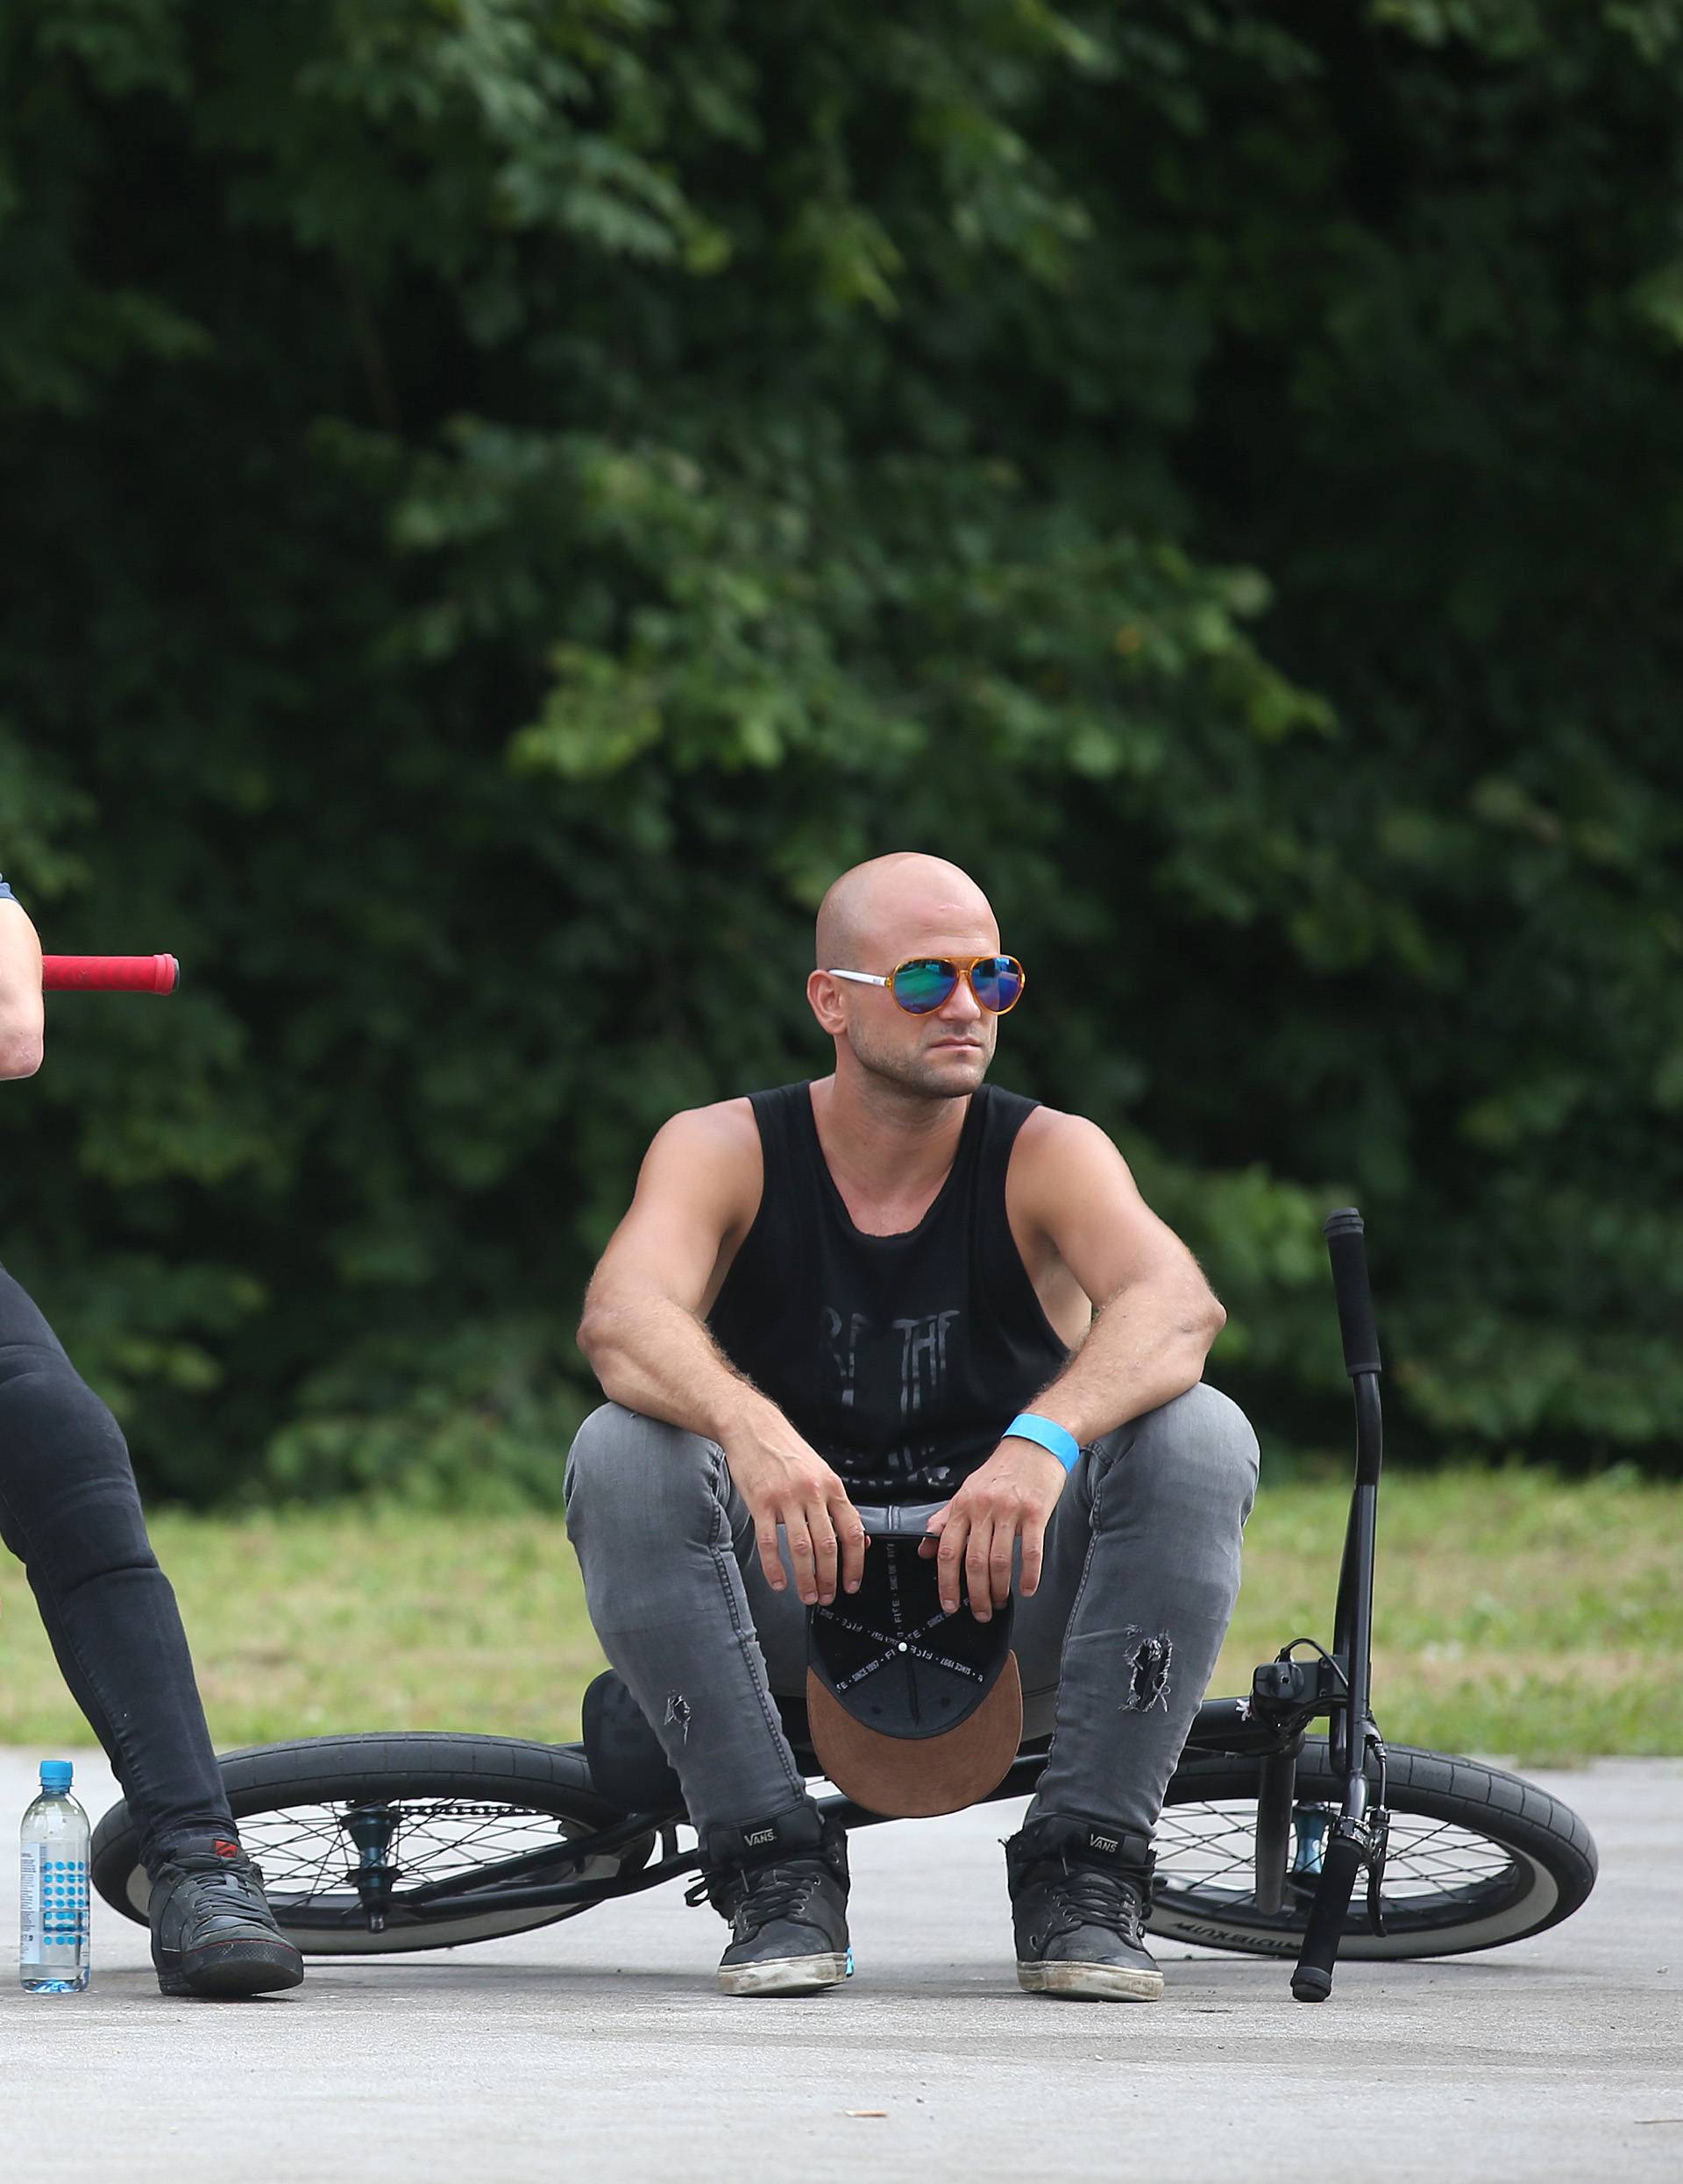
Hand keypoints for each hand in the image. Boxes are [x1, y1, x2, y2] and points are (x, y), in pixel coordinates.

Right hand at [724, 1419, 866, 1607]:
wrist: (753, 1427)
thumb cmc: (787, 1451)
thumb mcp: (821, 1472)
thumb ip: (837, 1505)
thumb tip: (859, 1539)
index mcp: (831, 1486)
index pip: (852, 1531)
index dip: (855, 1563)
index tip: (852, 1583)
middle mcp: (812, 1492)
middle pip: (827, 1545)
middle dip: (829, 1578)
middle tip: (827, 1596)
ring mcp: (785, 1497)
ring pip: (800, 1548)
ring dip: (805, 1579)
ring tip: (807, 1595)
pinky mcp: (760, 1502)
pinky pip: (769, 1542)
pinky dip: (774, 1567)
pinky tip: (779, 1582)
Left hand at [918, 1439, 1067, 1620]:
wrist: (1034, 1444)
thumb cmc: (1001, 1470)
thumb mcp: (967, 1490)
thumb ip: (946, 1519)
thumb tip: (924, 1547)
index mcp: (963, 1505)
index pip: (947, 1550)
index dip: (946, 1582)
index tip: (950, 1604)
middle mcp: (983, 1508)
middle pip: (974, 1561)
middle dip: (976, 1594)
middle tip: (981, 1612)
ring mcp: (1010, 1510)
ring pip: (1000, 1560)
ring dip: (999, 1588)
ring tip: (1001, 1602)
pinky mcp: (1036, 1512)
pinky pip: (1031, 1551)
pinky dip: (1028, 1575)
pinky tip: (1026, 1588)